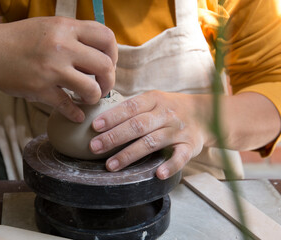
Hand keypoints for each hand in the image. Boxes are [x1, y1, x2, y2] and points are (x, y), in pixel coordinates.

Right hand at [0, 17, 117, 121]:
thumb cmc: (21, 39)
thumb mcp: (50, 27)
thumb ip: (76, 36)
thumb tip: (102, 54)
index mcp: (66, 27)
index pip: (107, 37)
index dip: (113, 54)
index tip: (108, 64)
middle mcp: (61, 46)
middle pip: (105, 66)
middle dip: (109, 81)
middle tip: (103, 86)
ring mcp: (50, 69)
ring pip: (90, 89)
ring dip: (95, 97)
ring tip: (89, 98)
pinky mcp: (39, 89)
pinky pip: (67, 106)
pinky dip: (76, 114)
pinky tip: (77, 115)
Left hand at [90, 90, 211, 179]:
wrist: (205, 113)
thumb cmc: (170, 108)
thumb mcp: (153, 100)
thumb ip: (133, 108)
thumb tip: (101, 120)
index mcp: (154, 99)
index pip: (131, 107)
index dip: (113, 116)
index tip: (95, 126)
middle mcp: (166, 114)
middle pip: (137, 125)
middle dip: (114, 137)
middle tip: (95, 147)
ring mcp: (178, 130)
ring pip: (152, 142)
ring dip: (130, 154)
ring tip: (111, 165)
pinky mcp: (190, 146)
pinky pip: (180, 157)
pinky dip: (170, 165)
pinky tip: (157, 174)